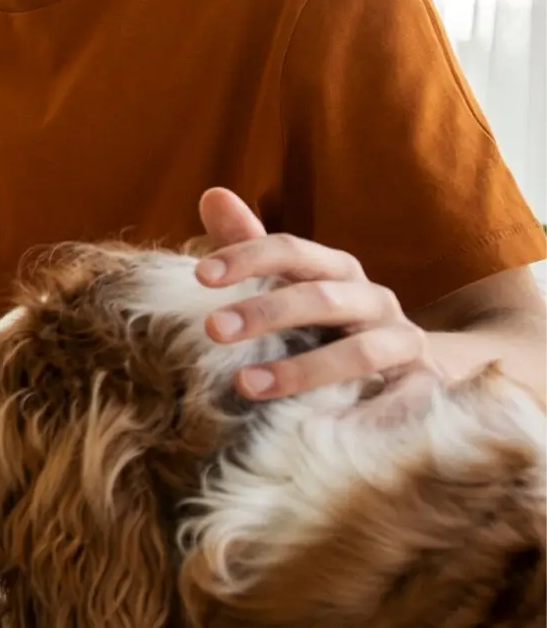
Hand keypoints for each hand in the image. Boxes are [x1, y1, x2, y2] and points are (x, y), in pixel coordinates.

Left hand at [194, 189, 435, 399]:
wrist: (418, 366)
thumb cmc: (332, 322)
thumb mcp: (293, 283)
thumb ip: (251, 245)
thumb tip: (212, 195)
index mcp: (338, 270)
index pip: (292, 251)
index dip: (247, 257)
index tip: (200, 275)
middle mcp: (374, 300)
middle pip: (320, 298)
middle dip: (265, 311)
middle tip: (212, 329)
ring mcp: (404, 344)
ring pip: (357, 352)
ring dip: (302, 369)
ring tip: (246, 385)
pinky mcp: (427, 389)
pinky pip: (401, 404)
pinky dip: (366, 418)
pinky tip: (322, 433)